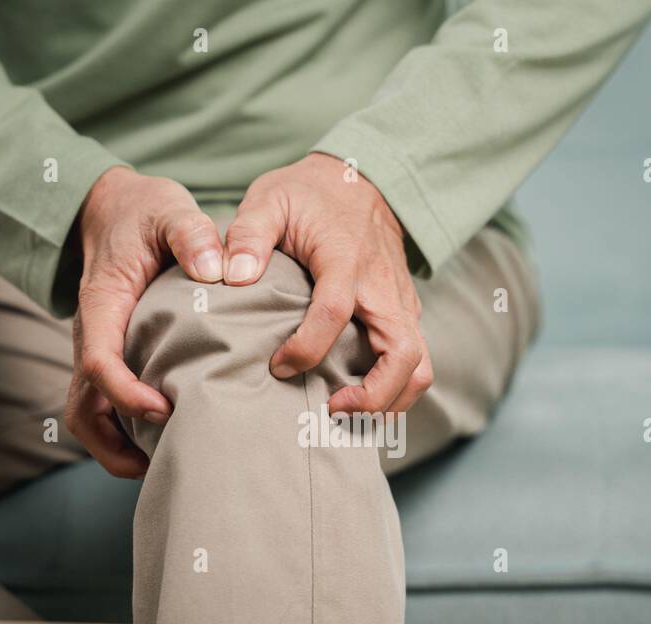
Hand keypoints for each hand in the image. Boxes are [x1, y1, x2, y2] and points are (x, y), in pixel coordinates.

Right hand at [67, 167, 223, 477]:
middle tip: (164, 458)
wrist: (115, 207)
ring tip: (164, 465)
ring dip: (116, 448)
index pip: (98, 362)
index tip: (164, 410)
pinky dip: (126, 433)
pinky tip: (169, 440)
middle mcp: (92, 335)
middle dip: (113, 444)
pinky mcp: (112, 357)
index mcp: (101, 305)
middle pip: (82, 407)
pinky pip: (105, 406)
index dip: (126, 393)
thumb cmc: (145, 211)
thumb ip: (191, 234)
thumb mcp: (170, 209)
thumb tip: (214, 270)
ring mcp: (98, 350)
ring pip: (88, 416)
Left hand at [223, 153, 431, 413]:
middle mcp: (383, 288)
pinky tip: (357, 401)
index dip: (305, 348)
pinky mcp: (406, 314)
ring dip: (391, 400)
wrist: (361, 180)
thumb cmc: (308, 194)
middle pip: (404, 356)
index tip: (278, 367)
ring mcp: (402, 303)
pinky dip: (393, 389)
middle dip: (374, 396)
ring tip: (347, 415)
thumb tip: (231, 277)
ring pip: (419, 366)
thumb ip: (247, 235)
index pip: (334, 313)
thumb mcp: (268, 199)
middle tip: (331, 410)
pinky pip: (414, 360)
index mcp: (346, 260)